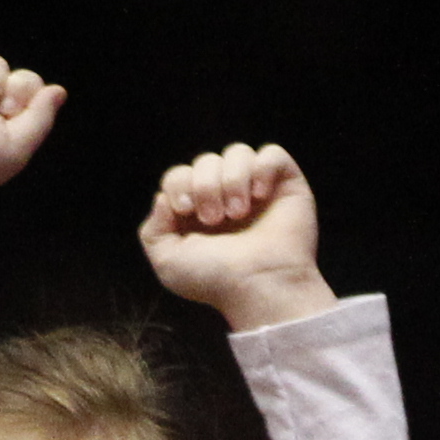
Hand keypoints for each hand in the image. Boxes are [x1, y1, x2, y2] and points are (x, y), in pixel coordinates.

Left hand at [138, 144, 332, 332]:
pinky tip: (260, 195)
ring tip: (238, 213)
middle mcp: (227, 196)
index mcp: (198, 211)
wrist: (258, 287)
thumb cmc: (215, 280)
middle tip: (215, 219)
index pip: (180, 175)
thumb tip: (162, 197)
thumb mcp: (168, 262)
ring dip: (232, 179)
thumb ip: (153, 230)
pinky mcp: (286, 185)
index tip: (186, 210)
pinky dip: (262, 168)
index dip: (179, 184)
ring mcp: (257, 189)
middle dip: (205, 186)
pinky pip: (272, 153)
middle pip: (206, 161)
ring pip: (237, 152)